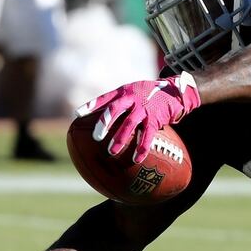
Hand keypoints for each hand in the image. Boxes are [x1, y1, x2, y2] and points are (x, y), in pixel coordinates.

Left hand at [75, 73, 200, 162]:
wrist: (173, 92)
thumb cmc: (147, 93)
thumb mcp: (131, 91)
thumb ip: (115, 101)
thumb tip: (93, 115)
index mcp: (124, 92)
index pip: (105, 98)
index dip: (91, 105)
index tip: (78, 114)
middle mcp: (132, 99)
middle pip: (115, 110)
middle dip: (104, 123)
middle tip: (95, 137)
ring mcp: (144, 109)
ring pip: (130, 124)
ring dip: (120, 138)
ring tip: (111, 152)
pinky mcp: (155, 119)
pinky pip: (147, 135)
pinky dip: (142, 147)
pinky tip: (136, 159)